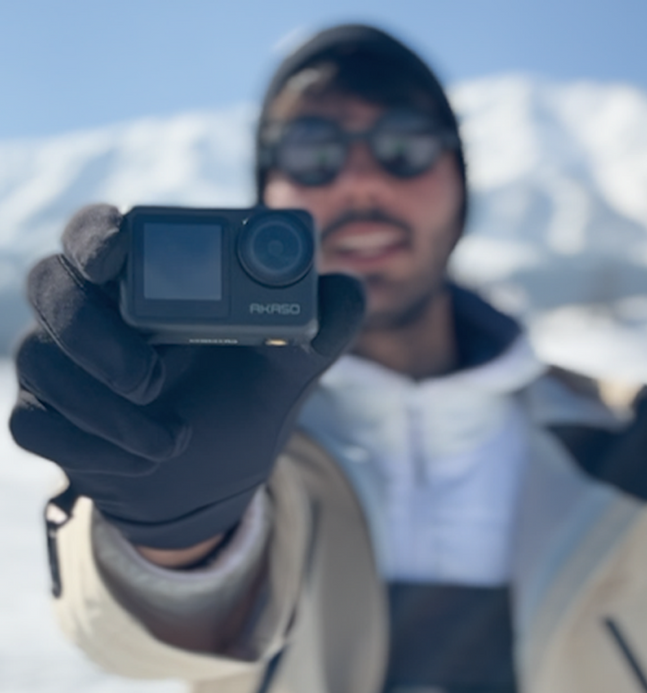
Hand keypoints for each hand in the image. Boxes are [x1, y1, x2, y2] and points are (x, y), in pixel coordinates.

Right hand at [10, 204, 363, 548]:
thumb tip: (344, 290)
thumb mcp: (290, 366)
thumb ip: (320, 327)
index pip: (99, 230)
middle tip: (151, 376)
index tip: (118, 257)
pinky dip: (90, 448)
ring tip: (173, 441)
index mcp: (149, 278)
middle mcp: (96, 309)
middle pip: (50, 285)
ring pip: (37, 361)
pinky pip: (34, 423)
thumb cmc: (245, 400)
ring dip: (105, 411)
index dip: (96, 235)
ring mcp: (64, 362)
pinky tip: (144, 460)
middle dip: (92, 333)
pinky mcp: (48, 416)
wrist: (214, 476)